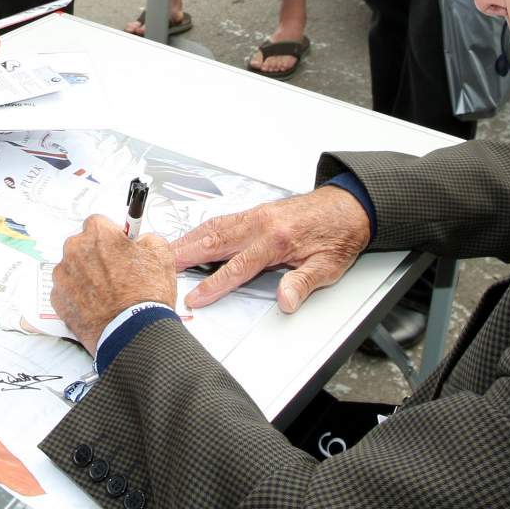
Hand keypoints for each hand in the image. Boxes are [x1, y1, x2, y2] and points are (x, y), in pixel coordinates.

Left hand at [51, 215, 179, 352]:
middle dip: (96, 256)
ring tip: (107, 293)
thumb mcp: (161, 253)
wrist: (133, 333)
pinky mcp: (57, 299)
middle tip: (116, 273)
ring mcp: (63, 275)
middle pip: (83, 245)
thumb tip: (140, 240)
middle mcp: (75, 250)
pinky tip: (97, 305)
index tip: (118, 248)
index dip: (111, 237)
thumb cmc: (145, 296)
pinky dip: (78, 296)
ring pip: (73, 268)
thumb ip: (146, 238)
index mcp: (98, 234)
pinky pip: (67, 291)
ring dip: (86, 276)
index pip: (99, 224)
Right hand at [171, 187, 370, 312]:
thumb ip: (303, 284)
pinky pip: (223, 220)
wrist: (348, 207)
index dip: (214, 284)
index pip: (238, 267)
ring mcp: (256, 215)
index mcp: (277, 240)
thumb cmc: (338, 236)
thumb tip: (286, 301)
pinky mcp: (256, 212)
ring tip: (167, 251)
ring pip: (215, 228)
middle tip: (160, 265)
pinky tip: (193, 236)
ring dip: (189, 240)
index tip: (195, 296)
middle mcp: (261, 224)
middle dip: (186, 254)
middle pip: (215, 241)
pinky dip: (202, 229)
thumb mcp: (328, 266)